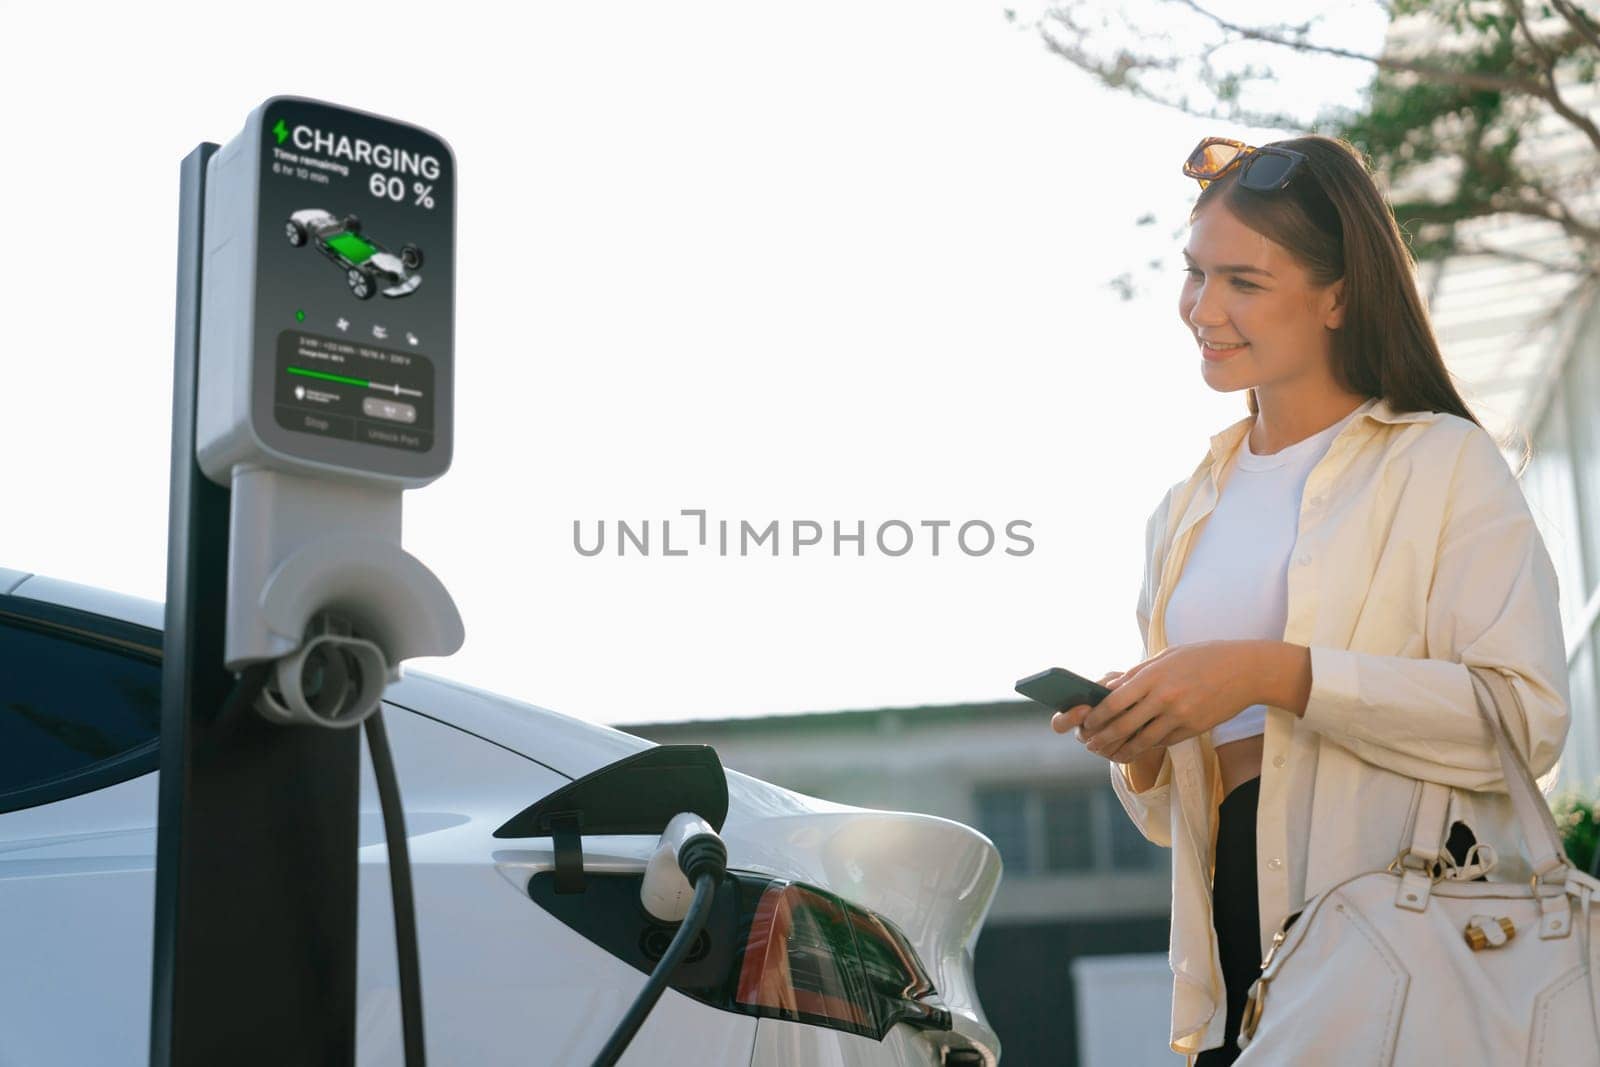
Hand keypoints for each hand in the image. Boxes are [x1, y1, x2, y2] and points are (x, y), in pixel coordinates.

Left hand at [1051, 641, 1258, 763]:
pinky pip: (1163, 742)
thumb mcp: (1166, 657)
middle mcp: (1164, 698)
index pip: (1115, 701)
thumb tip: (1108, 689)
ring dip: (1121, 750)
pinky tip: (1135, 749)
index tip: (1086, 722)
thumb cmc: (1201, 658)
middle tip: (1090, 744)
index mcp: (1154, 676)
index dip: (1096, 716)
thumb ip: (1137, 674)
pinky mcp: (1193, 729)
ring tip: (1108, 753)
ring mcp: (1180, 716)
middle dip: (1102, 738)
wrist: (1244, 671)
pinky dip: (1146, 746)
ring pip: (1142, 741)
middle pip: (1124, 725)